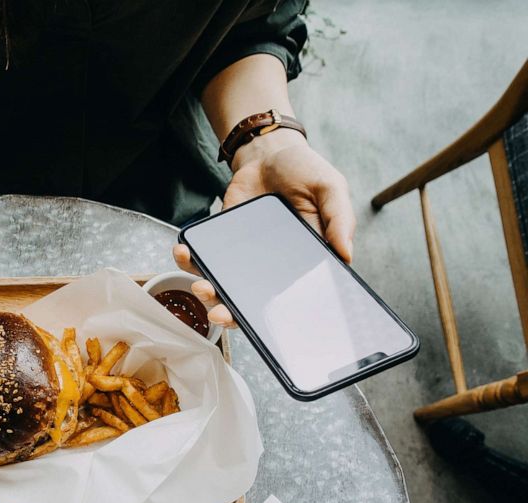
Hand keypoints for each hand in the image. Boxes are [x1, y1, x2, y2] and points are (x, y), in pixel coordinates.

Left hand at [173, 130, 356, 328]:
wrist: (269, 151)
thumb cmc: (305, 171)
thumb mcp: (330, 188)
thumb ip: (340, 219)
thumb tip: (347, 256)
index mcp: (300, 262)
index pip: (287, 299)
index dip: (272, 317)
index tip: (257, 323)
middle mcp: (269, 266)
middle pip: (248, 301)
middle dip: (229, 312)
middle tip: (218, 312)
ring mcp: (241, 255)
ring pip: (221, 284)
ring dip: (206, 290)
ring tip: (199, 285)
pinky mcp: (220, 239)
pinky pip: (202, 256)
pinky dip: (189, 258)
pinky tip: (182, 251)